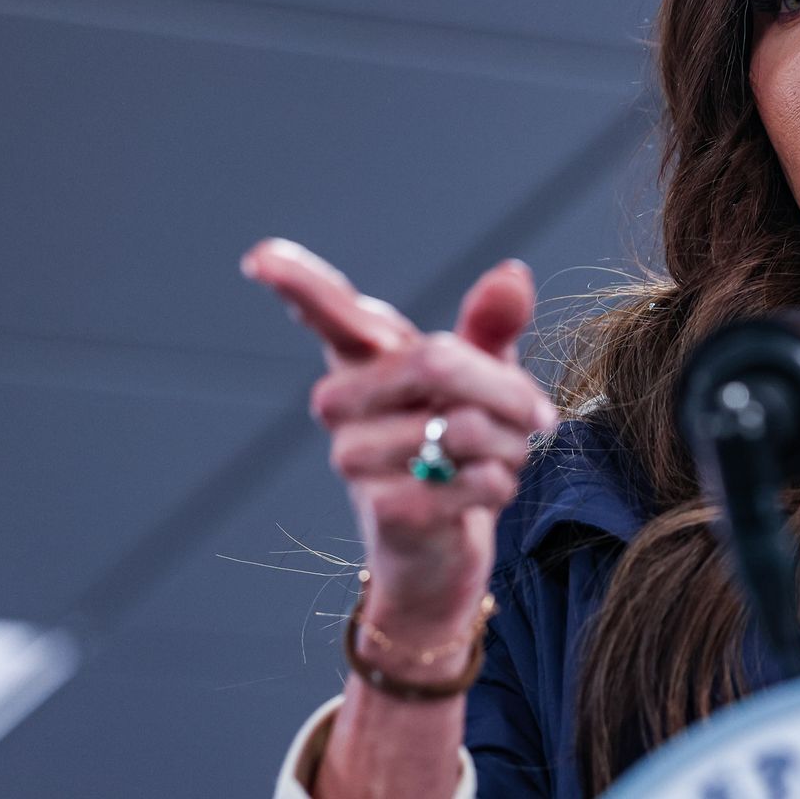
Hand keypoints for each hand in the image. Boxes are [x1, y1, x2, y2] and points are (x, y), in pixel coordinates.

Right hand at [240, 238, 557, 645]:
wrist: (441, 542)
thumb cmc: (454, 440)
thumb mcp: (481, 375)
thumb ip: (491, 324)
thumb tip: (511, 274)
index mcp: (362, 359)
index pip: (326, 312)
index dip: (296, 281)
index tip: (260, 257)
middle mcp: (341, 404)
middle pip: (437, 363)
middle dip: (507, 389)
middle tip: (539, 413)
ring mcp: (354, 457)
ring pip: (465, 427)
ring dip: (511, 444)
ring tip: (501, 456)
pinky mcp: (385, 508)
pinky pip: (474, 479)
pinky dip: (502, 483)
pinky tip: (482, 491)